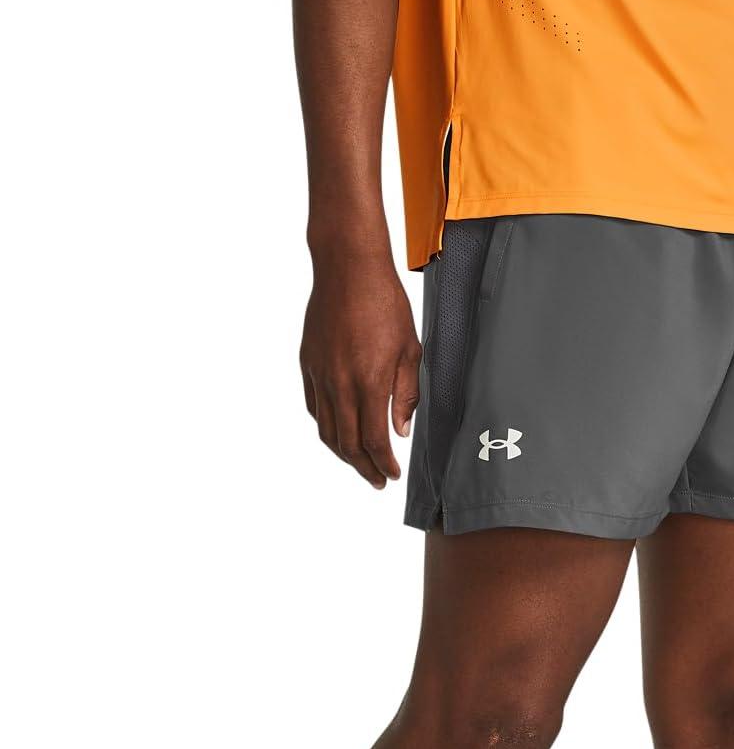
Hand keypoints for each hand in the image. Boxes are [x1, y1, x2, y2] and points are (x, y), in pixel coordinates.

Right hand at [300, 250, 421, 489]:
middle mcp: (340, 383)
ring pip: (327, 431)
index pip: (373, 440)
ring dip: (344, 454)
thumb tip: (400, 431)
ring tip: (359, 463)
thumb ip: (406, 394)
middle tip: (377, 480)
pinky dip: (327, 428)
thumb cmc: (385, 303)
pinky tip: (339, 433)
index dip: (383, 464)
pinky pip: (315, 408)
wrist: (347, 268)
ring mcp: (320, 375)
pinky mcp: (308, 364)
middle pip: (347, 444)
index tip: (392, 474)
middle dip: (364, 468)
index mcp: (369, 381)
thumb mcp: (410, 349)